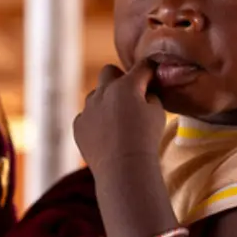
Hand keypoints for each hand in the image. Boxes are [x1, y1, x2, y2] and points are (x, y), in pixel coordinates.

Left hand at [74, 61, 166, 175]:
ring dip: (106, 102)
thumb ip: (150, 96)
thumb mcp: (158, 113)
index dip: (150, 70)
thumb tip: (144, 92)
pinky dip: (96, 121)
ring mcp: (87, 108)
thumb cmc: (146, 140)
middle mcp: (103, 92)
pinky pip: (87, 116)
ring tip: (119, 122)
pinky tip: (106, 136)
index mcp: (126, 85)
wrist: (123, 168)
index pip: (141, 67)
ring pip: (96, 95)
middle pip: (109, 71)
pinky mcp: (78, 125)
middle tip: (131, 95)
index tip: (153, 74)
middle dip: (120, 78)